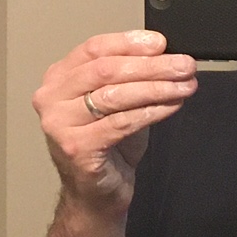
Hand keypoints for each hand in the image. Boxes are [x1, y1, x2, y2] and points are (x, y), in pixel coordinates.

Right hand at [33, 31, 197, 219]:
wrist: (95, 194)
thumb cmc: (106, 146)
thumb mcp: (114, 103)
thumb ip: (128, 78)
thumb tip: (164, 55)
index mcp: (58, 79)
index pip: (93, 49)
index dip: (129, 43)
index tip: (161, 43)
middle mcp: (51, 98)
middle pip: (105, 70)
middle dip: (151, 66)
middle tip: (183, 65)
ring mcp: (59, 124)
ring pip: (114, 95)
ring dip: (156, 88)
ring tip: (185, 85)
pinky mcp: (76, 147)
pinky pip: (121, 122)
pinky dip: (151, 111)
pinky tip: (172, 106)